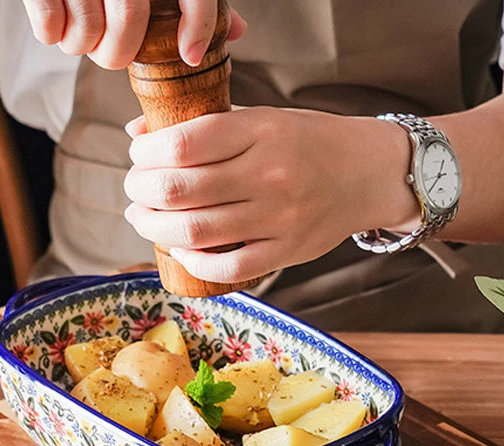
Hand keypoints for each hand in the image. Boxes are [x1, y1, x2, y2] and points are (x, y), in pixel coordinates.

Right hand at [21, 0, 246, 67]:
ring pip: (87, 26)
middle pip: (128, 17)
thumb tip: (239, 31)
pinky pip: (48, 23)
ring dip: (83, 45)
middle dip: (118, 52)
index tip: (191, 57)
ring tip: (82, 39)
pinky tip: (55, 28)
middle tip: (112, 55)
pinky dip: (51, 33)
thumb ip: (193, 0)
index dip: (199, 25)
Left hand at [123, 107, 419, 283]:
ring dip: (154, 228)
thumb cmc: (306, 142)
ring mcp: (279, 217)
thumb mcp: (261, 118)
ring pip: (195, 232)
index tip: (138, 154)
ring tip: (143, 218)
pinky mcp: (286, 252)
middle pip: (178, 190)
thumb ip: (205, 125)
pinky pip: (228, 268)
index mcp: (259, 130)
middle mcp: (268, 174)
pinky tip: (181, 251)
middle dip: (140, 191)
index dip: (145, 152)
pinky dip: (193, 263)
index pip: (182, 143)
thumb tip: (138, 133)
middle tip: (135, 190)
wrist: (368, 173)